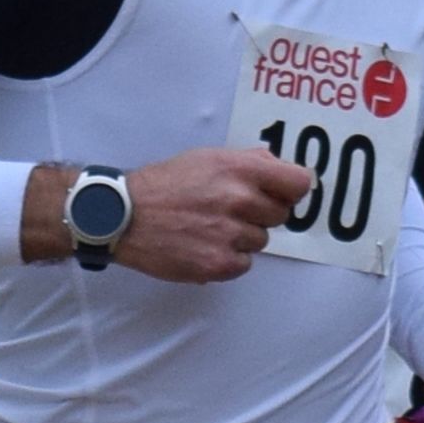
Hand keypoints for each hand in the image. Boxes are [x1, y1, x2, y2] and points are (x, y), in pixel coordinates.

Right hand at [104, 147, 306, 283]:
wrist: (124, 216)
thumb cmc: (164, 184)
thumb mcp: (206, 158)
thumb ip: (247, 161)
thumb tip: (278, 167)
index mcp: (240, 169)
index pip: (299, 183)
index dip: (291, 189)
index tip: (281, 193)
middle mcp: (239, 200)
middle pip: (281, 215)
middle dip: (261, 213)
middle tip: (229, 210)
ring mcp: (230, 235)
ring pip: (261, 241)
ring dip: (242, 237)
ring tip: (209, 227)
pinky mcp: (219, 264)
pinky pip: (244, 263)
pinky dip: (228, 258)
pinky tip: (203, 245)